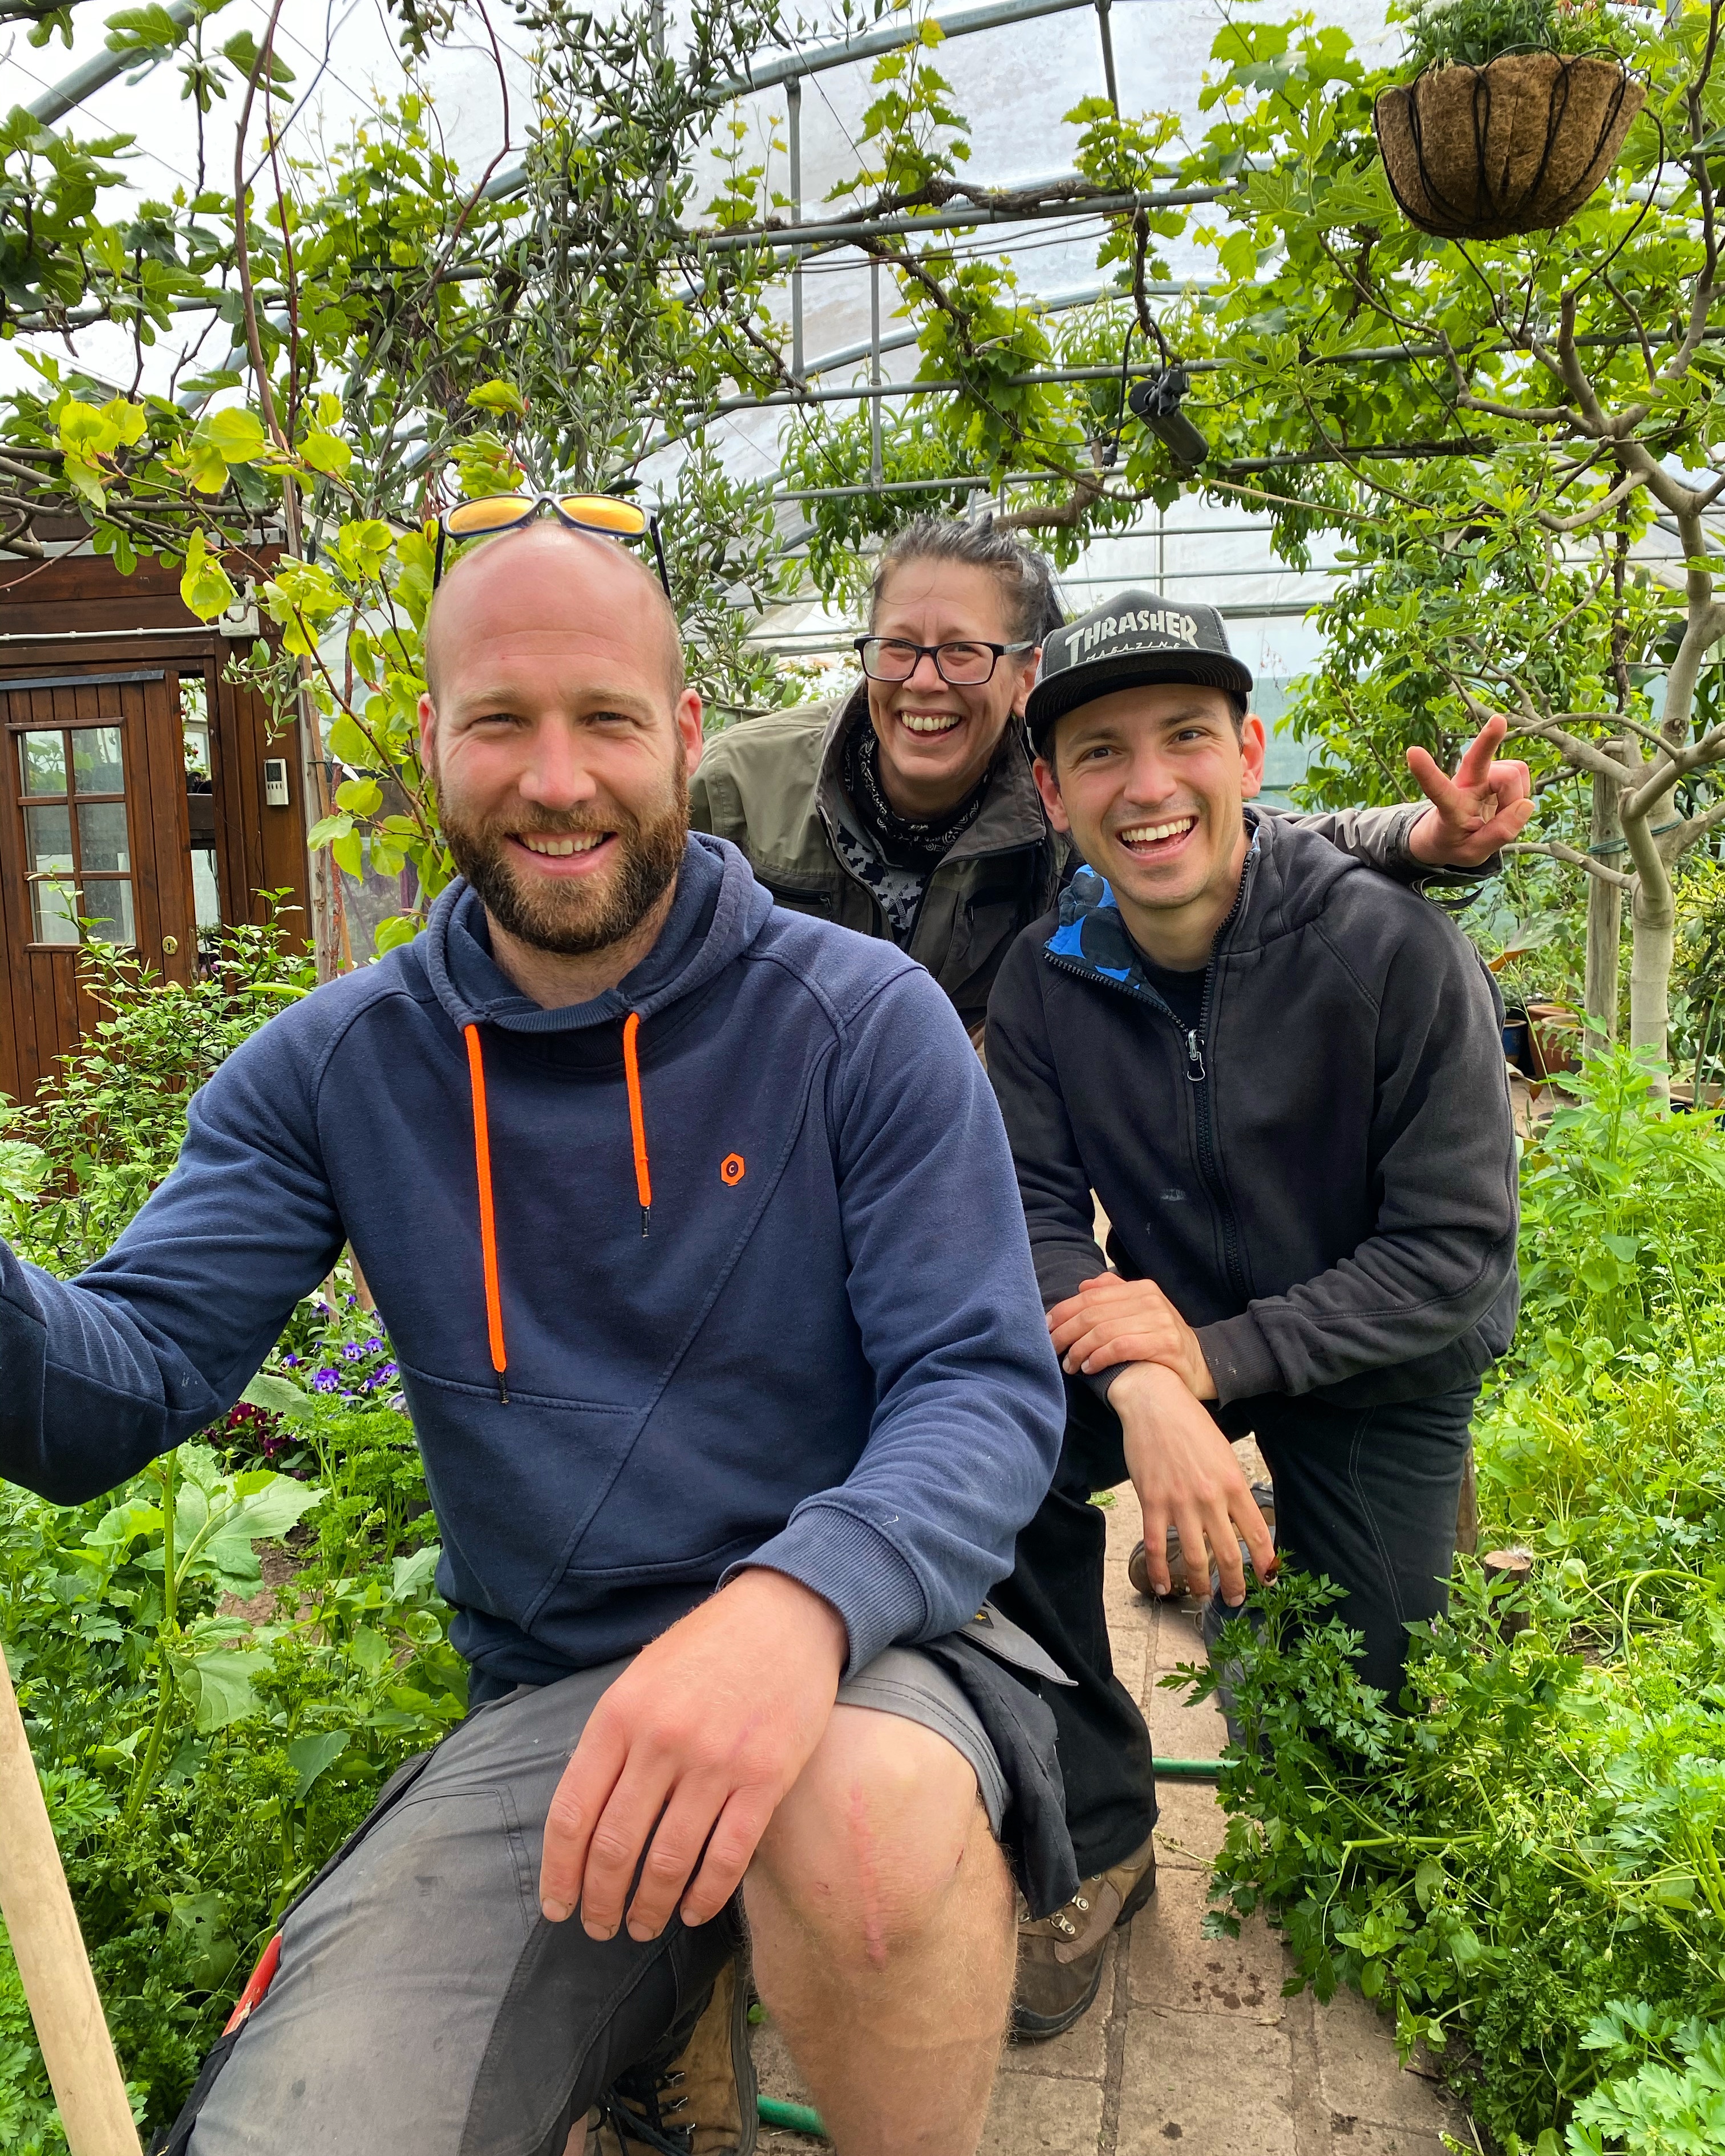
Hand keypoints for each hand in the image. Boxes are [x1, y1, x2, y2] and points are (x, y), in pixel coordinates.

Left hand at [538, 1569, 846, 1942]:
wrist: (787, 1614)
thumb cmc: (707, 1648)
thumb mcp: (641, 1678)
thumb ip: (612, 1739)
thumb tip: (587, 1817)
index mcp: (620, 1715)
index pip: (573, 1813)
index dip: (560, 1872)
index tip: (557, 1906)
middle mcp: (661, 1741)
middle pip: (614, 1847)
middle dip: (599, 1900)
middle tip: (599, 1928)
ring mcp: (716, 1762)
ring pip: (667, 1861)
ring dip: (648, 1908)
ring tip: (640, 1928)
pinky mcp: (766, 1778)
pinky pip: (727, 1856)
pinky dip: (704, 1896)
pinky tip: (692, 1913)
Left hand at [1048, 1273, 1216, 1399]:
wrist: (1203, 1365)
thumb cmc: (1162, 1340)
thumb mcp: (1140, 1312)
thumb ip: (1113, 1296)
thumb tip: (1083, 1287)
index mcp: (1140, 1288)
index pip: (1090, 1296)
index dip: (1063, 1312)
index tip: (1045, 1328)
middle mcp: (1150, 1300)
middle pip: (1093, 1314)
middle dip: (1065, 1333)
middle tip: (1051, 1349)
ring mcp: (1160, 1321)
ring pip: (1103, 1331)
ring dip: (1079, 1350)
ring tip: (1069, 1365)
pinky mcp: (1166, 1344)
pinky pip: (1121, 1348)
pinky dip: (1099, 1358)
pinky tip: (1089, 1368)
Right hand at [1111, 1363, 1275, 1606]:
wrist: (1155, 1403)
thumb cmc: (1192, 1425)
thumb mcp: (1224, 1453)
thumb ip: (1233, 1486)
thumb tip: (1240, 1518)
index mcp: (1234, 1483)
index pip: (1256, 1533)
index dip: (1264, 1562)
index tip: (1268, 1580)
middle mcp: (1211, 1497)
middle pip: (1227, 1553)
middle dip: (1234, 1584)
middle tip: (1235, 1600)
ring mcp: (1180, 1502)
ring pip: (1194, 1557)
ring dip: (1200, 1584)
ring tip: (1202, 1597)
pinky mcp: (1152, 1502)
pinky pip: (1156, 1546)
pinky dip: (1160, 1570)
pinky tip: (1163, 1586)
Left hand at [1405, 714, 1533, 866]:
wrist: (1451, 833)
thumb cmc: (1456, 843)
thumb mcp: (1473, 853)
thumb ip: (1498, 835)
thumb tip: (1526, 805)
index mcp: (1449, 807)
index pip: (1438, 790)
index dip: (1426, 773)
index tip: (1413, 752)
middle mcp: (1465, 784)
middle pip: (1477, 758)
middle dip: (1488, 740)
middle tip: (1498, 721)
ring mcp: (1482, 774)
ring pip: (1513, 774)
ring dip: (1517, 796)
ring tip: (1502, 815)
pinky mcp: (1497, 770)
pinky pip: (1521, 774)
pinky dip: (1521, 792)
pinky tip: (1507, 804)